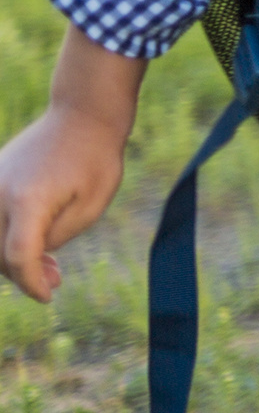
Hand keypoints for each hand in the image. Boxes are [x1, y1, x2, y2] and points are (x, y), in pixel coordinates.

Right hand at [0, 34, 148, 302]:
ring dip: (13, 259)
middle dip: (23, 274)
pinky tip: (36, 245)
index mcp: (28, 201)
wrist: (81, 116)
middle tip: (55, 282)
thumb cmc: (94, 161)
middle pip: (0, 253)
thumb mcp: (89, 208)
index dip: (30, 282)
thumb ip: (55, 239)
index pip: (18, 256)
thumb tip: (31, 264)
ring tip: (50, 268)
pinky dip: (7, 238)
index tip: (48, 296)